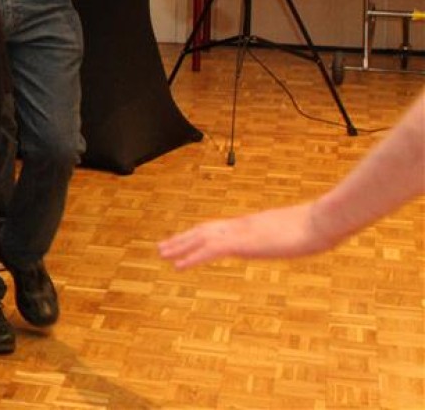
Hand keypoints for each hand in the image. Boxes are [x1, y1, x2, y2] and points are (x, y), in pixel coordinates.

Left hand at [158, 203, 329, 268]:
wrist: (325, 220)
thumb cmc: (319, 227)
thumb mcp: (299, 233)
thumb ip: (290, 235)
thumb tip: (297, 238)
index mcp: (252, 224)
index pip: (219, 228)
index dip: (200, 234)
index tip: (185, 240)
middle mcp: (242, 226)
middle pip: (204, 230)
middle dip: (183, 239)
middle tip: (163, 247)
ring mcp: (242, 233)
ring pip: (201, 239)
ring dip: (180, 247)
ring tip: (162, 254)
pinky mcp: (244, 243)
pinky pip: (211, 251)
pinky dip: (192, 258)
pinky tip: (178, 266)